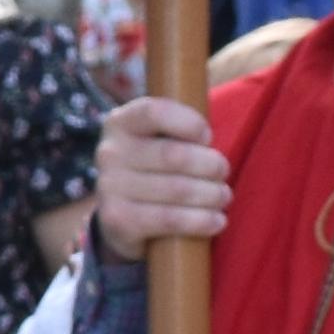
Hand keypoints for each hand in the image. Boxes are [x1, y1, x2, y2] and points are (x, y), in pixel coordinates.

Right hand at [87, 92, 231, 264]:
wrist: (123, 216)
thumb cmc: (155, 169)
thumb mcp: (159, 139)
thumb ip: (180, 130)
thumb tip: (206, 141)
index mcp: (121, 123)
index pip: (155, 113)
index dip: (189, 123)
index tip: (207, 136)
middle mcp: (109, 153)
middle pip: (174, 155)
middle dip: (210, 165)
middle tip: (223, 174)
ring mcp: (110, 188)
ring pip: (177, 190)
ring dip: (211, 195)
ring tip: (224, 197)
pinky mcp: (118, 220)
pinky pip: (170, 219)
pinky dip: (201, 220)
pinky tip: (217, 220)